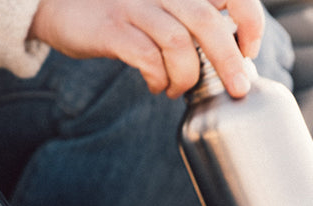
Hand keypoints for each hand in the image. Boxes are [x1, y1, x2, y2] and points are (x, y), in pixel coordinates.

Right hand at [28, 0, 263, 98]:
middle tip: (237, 89)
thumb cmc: (123, 16)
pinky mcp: (112, 27)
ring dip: (186, 76)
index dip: (249, 18)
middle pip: (207, 21)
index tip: (250, 49)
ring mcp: (135, 5)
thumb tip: (232, 57)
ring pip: (178, 42)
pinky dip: (158, 78)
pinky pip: (146, 57)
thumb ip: (193, 24)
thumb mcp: (163, 10)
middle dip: (228, 59)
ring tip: (178, 90)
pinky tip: (156, 86)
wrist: (63, 8)